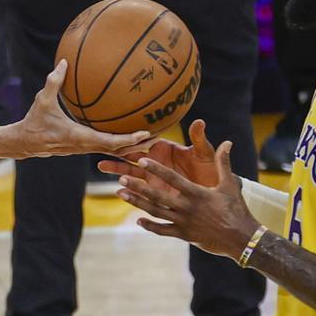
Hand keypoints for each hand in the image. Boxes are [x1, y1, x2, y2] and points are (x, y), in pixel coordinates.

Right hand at [0, 60, 152, 159]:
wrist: (24, 142)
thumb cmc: (34, 121)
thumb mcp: (42, 100)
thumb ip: (54, 81)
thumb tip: (63, 61)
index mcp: (80, 137)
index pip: (110, 142)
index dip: (129, 139)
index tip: (145, 132)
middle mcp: (86, 146)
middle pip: (119, 150)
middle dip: (139, 145)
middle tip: (159, 135)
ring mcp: (85, 149)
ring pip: (114, 152)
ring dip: (133, 147)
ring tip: (151, 138)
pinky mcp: (83, 148)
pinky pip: (106, 147)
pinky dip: (120, 144)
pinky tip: (130, 135)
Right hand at [97, 119, 218, 192]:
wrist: (214, 193)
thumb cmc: (210, 169)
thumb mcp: (204, 154)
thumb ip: (199, 139)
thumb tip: (199, 122)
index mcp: (164, 149)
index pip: (144, 142)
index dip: (132, 140)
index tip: (119, 137)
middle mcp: (156, 163)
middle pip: (132, 157)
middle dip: (116, 154)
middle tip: (101, 150)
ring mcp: (154, 179)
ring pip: (132, 174)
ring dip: (117, 170)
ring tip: (101, 166)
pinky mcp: (155, 193)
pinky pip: (140, 192)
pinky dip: (130, 191)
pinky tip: (118, 190)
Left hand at [114, 140, 260, 258]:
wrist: (242, 238)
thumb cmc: (236, 209)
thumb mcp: (230, 184)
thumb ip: (224, 162)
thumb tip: (227, 142)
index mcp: (196, 193)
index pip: (172, 178)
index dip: (156, 169)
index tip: (142, 160)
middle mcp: (186, 207)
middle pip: (157, 195)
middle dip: (138, 186)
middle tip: (120, 178)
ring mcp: (183, 223)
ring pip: (155, 212)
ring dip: (137, 203)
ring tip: (121, 194)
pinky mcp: (184, 236)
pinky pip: (163, 230)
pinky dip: (150, 225)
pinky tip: (138, 220)